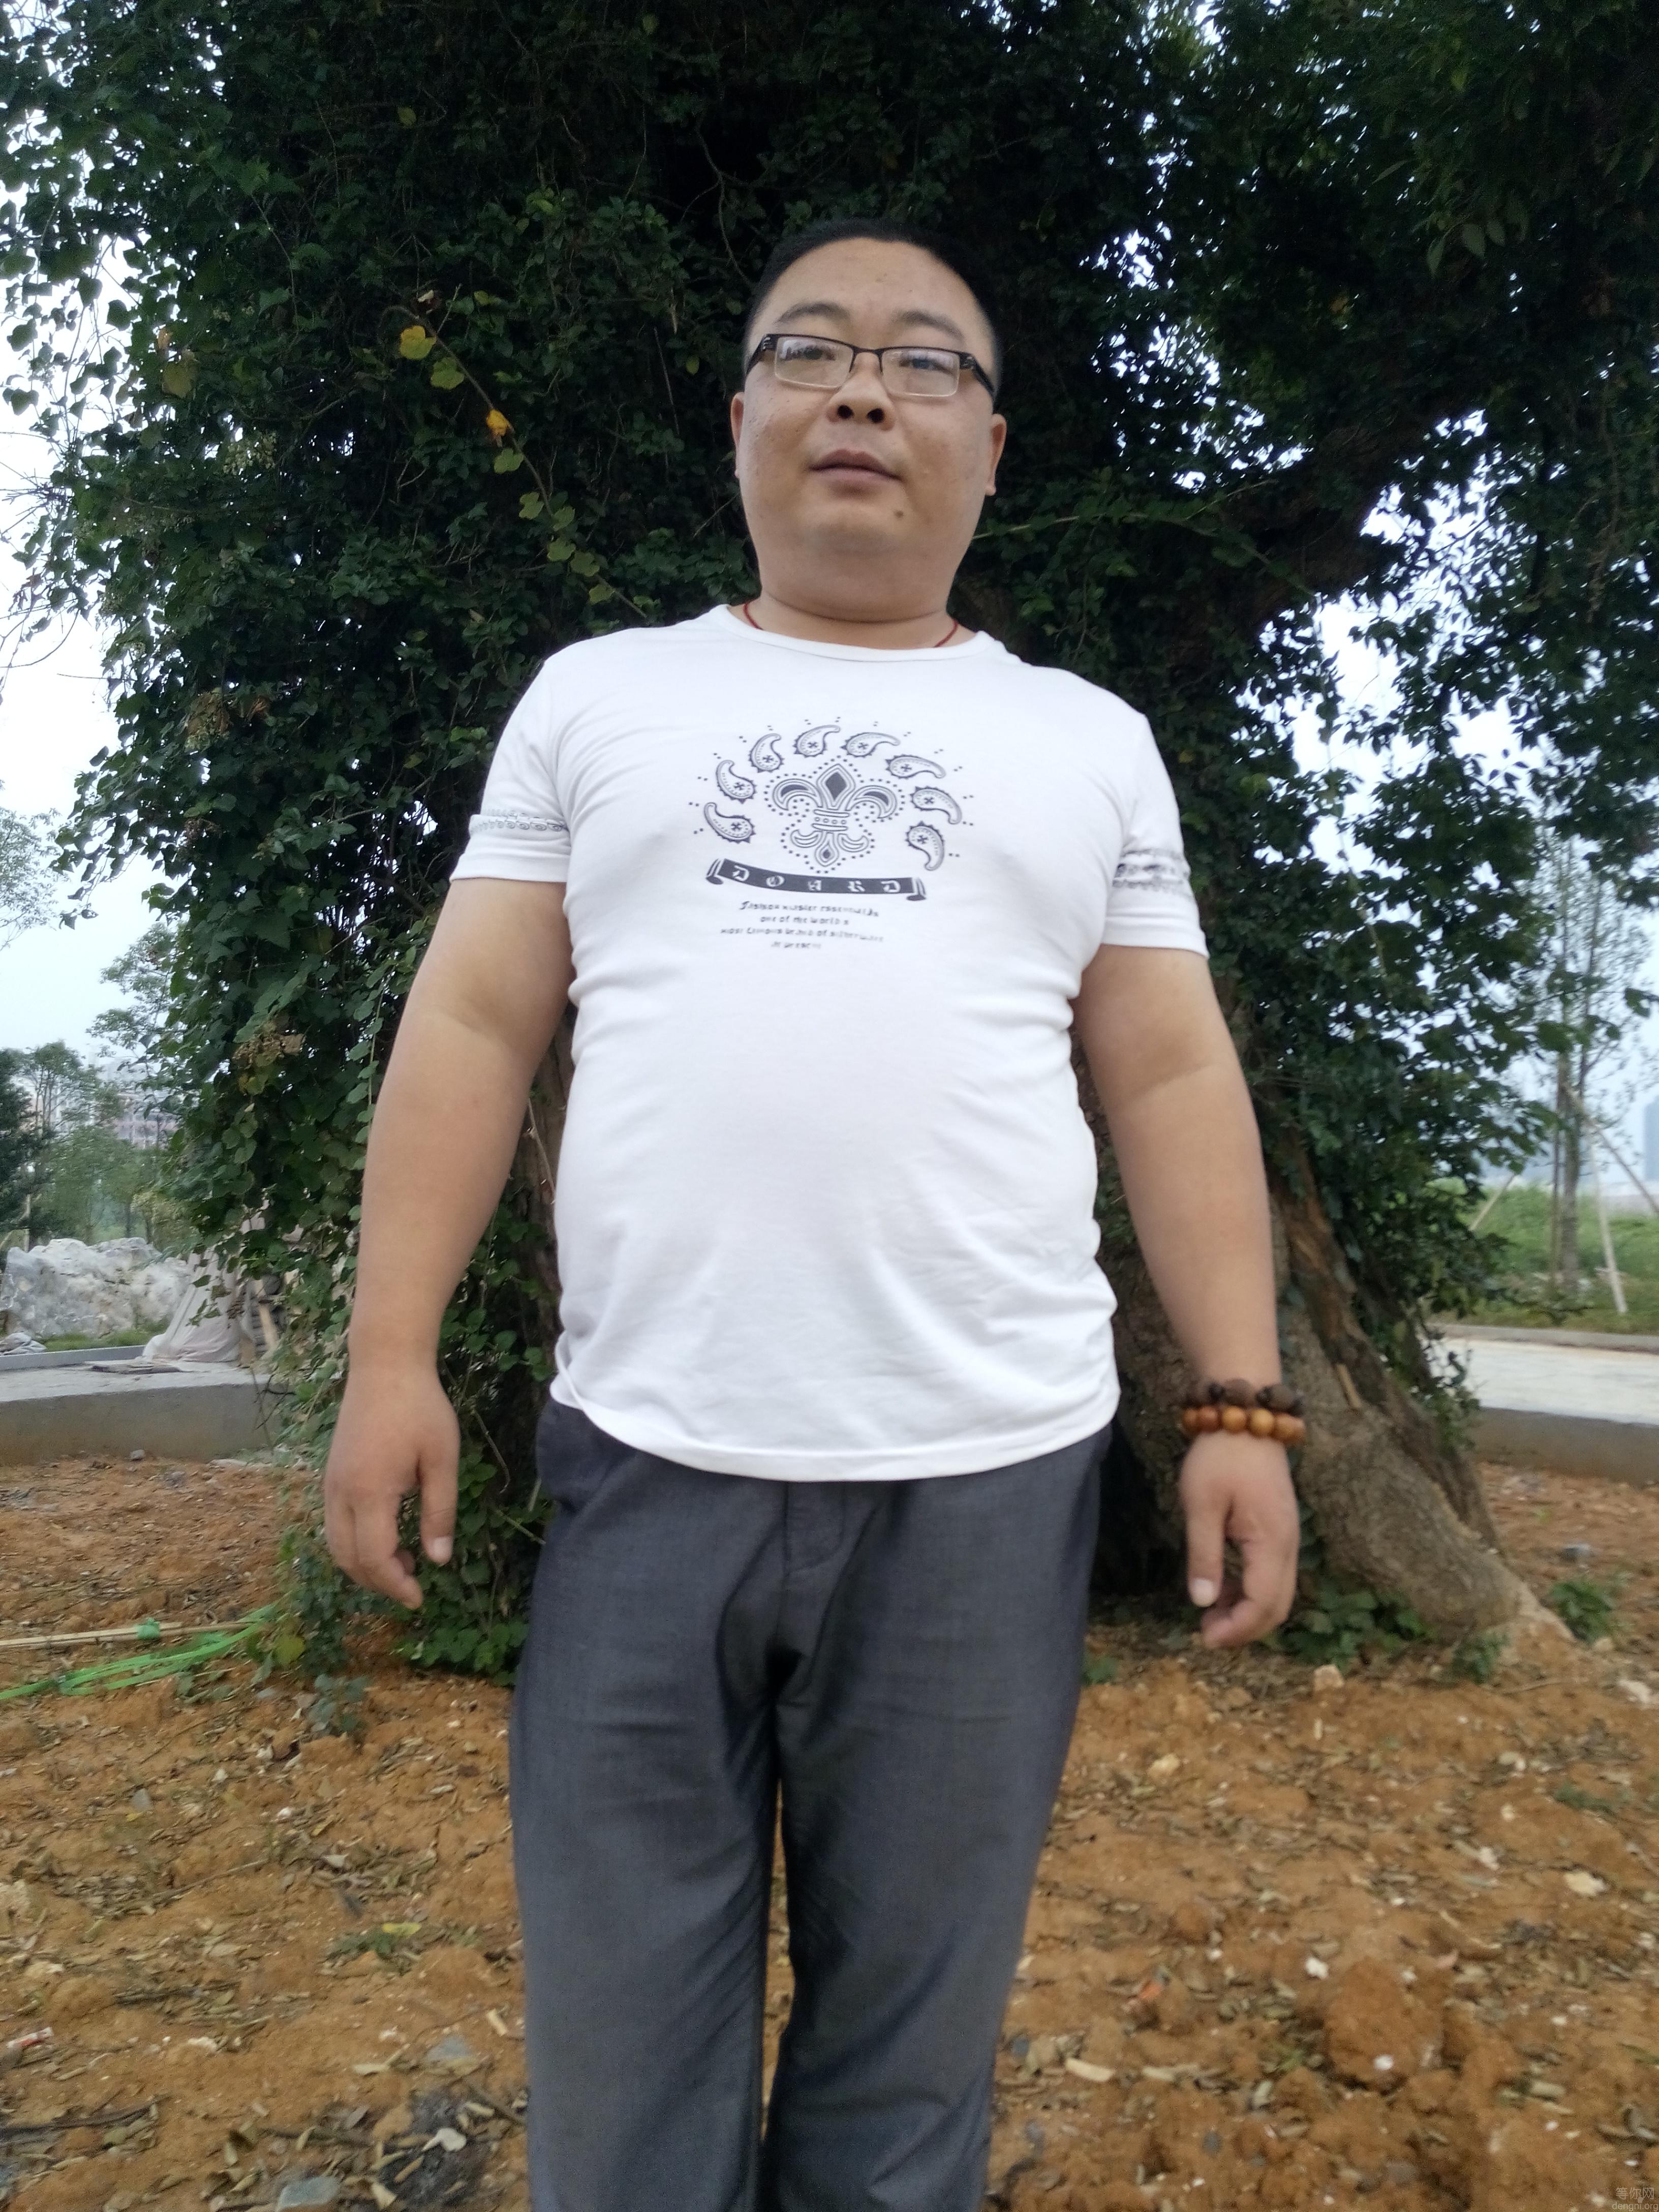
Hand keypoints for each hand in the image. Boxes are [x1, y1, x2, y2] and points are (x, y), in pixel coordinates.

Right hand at [323, 1359, 460, 1607]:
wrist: (385, 1364)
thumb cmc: (420, 1408)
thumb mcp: (442, 1459)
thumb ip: (440, 1511)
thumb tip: (438, 1560)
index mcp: (370, 1492)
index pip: (374, 1558)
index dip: (395, 1586)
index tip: (419, 1599)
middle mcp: (341, 1493)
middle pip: (349, 1559)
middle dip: (378, 1582)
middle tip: (412, 1585)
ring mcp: (331, 1483)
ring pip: (336, 1543)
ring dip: (364, 1564)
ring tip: (401, 1564)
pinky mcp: (331, 1474)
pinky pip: (335, 1523)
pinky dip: (354, 1543)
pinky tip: (385, 1536)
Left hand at [1179, 1430, 1299, 1647]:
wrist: (1245, 1416)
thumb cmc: (1220, 1457)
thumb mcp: (1202, 1506)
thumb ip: (1204, 1556)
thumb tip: (1203, 1602)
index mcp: (1272, 1543)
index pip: (1262, 1605)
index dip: (1236, 1630)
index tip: (1204, 1638)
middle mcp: (1288, 1545)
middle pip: (1277, 1606)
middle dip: (1245, 1628)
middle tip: (1207, 1633)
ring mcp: (1288, 1537)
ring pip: (1278, 1592)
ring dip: (1249, 1610)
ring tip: (1210, 1614)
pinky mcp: (1280, 1528)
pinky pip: (1273, 1573)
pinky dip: (1252, 1589)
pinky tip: (1224, 1587)